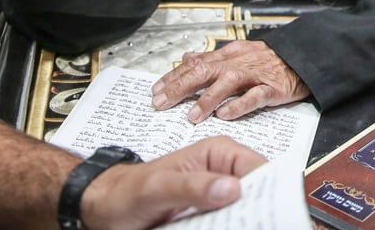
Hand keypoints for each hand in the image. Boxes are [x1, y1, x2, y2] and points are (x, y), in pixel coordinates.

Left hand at [81, 136, 265, 229]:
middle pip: (258, 194)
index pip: (259, 169)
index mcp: (219, 153)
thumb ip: (192, 186)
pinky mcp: (213, 215)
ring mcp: (219, 196)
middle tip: (254, 224)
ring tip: (238, 226)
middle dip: (257, 211)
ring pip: (247, 212)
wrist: (106, 208)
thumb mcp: (157, 188)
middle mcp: (224, 173)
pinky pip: (231, 223)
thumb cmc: (126, 191)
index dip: (269, 191)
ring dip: (243, 221)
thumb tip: (231, 188)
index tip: (269, 213)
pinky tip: (224, 229)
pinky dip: (232, 226)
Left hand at [151, 40, 309, 122]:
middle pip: (205, 71)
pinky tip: (225, 114)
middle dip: (181, 87)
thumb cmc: (270, 59)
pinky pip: (254, 96)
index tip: (156, 90)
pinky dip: (239, 105)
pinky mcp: (272, 88)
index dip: (174, 76)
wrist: (304, 57)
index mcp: (229, 55)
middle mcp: (239, 63)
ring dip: (207, 99)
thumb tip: (187, 57)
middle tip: (161, 102)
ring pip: (227, 83)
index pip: (196, 63)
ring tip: (192, 115)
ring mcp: (255, 75)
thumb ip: (212, 57)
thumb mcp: (238, 52)